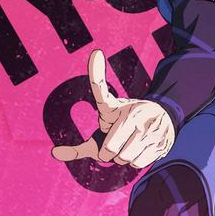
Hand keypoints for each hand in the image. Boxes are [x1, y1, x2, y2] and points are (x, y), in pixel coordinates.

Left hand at [51, 49, 175, 168]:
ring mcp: (150, 124)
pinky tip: (140, 148)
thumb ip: (77, 148)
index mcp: (115, 106)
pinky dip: (136, 161)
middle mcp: (134, 112)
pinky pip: (139, 162)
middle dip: (109, 154)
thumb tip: (52, 154)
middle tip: (115, 142)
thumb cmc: (122, 127)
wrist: (160, 121)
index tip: (95, 52)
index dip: (95, 73)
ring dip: (123, 158)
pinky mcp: (161, 137)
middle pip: (110, 150)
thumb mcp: (102, 135)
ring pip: (125, 158)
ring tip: (128, 144)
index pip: (101, 91)